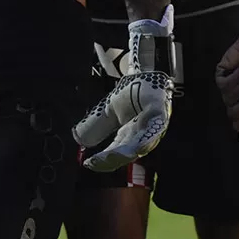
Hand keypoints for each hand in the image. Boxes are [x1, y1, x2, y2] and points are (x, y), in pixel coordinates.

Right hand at [75, 13, 173, 170]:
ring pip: (141, 143)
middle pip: (128, 152)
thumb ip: (95, 126)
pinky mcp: (160, 112)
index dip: (102, 161)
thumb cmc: (131, 94)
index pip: (115, 153)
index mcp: (129, 137)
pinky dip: (146, 137)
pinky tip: (137, 145)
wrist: (145, 74)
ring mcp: (152, 125)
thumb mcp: (107, 111)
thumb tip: (78, 140)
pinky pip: (154, 127)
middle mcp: (141, 135)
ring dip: (126, 151)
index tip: (88, 164)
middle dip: (113, 158)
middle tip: (97, 162)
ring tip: (111, 156)